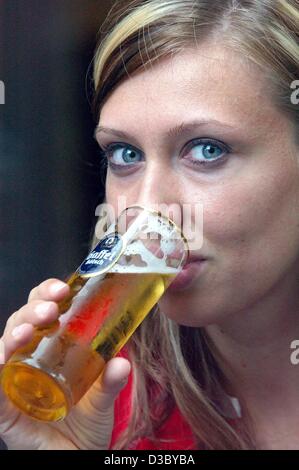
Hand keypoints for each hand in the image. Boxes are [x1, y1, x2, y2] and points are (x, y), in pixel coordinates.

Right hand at [0, 279, 130, 449]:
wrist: (78, 456)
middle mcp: (30, 357)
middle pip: (22, 321)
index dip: (47, 294)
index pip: (43, 310)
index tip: (63, 288)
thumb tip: (122, 362)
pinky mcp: (6, 407)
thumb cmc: (86, 422)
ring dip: (14, 334)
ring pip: (5, 346)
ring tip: (28, 331)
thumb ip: (110, 381)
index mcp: (52, 346)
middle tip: (51, 309)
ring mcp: (15, 379)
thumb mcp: (102, 398)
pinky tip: (0, 360)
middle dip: (33, 309)